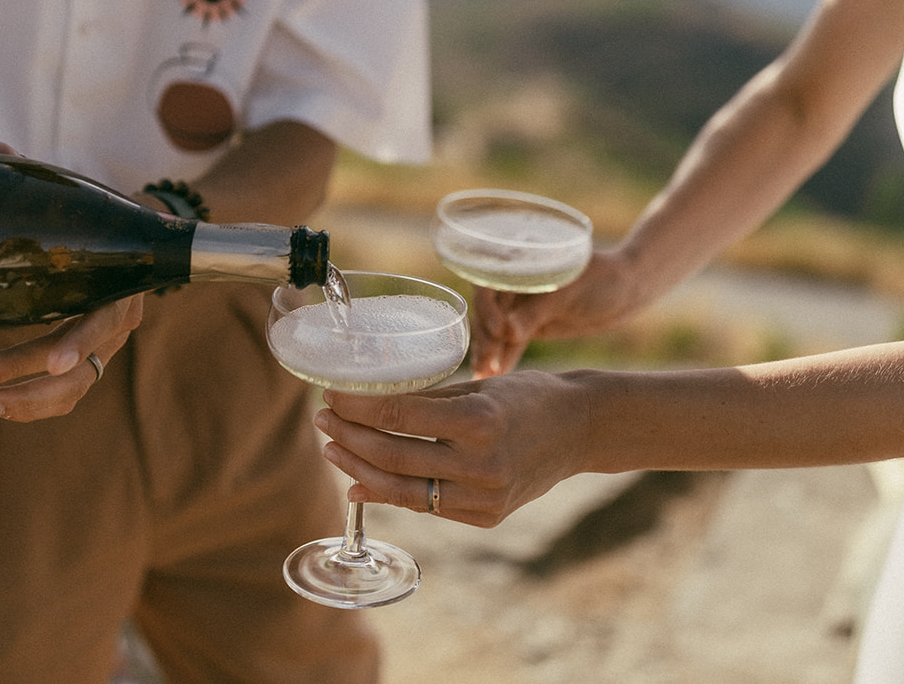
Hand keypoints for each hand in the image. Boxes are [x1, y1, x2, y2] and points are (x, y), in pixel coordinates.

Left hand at [0, 140, 143, 420]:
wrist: (137, 239)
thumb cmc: (98, 218)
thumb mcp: (75, 198)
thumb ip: (35, 178)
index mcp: (117, 285)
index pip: (99, 323)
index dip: (77, 343)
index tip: (52, 360)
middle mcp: (115, 324)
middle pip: (78, 369)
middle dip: (24, 380)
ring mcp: (103, 347)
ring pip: (71, 391)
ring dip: (23, 402)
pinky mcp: (88, 361)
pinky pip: (64, 395)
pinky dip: (31, 405)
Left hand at [314, 370, 588, 528]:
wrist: (579, 430)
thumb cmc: (528, 396)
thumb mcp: (478, 386)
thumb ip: (427, 400)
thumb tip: (367, 405)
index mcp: (479, 420)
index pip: (399, 416)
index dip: (356, 407)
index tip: (330, 395)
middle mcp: (480, 464)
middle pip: (392, 456)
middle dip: (349, 437)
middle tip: (324, 420)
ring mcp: (483, 497)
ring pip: (402, 490)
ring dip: (359, 469)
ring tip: (333, 449)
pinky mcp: (485, 516)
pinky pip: (426, 506)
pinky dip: (389, 494)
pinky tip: (361, 482)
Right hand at [470, 249, 636, 376]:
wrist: (627, 291)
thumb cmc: (602, 279)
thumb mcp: (568, 294)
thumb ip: (536, 313)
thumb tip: (505, 334)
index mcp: (519, 261)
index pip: (489, 282)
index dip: (487, 307)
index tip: (499, 331)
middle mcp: (514, 282)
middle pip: (489, 310)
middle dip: (486, 337)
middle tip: (486, 365)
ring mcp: (522, 304)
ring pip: (498, 330)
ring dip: (491, 352)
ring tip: (484, 376)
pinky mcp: (531, 324)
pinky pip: (512, 342)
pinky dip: (505, 357)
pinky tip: (494, 376)